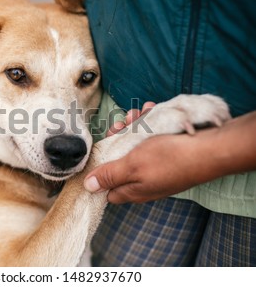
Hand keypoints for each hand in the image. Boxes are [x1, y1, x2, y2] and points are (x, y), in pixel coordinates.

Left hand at [84, 109, 255, 203]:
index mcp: (133, 189)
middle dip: (117, 139)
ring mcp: (156, 167)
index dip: (100, 170)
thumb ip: (110, 175)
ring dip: (134, 127)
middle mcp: (143, 180)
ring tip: (138, 113)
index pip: (107, 188)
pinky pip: (152, 139)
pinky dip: (150, 124)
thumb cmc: (170, 159)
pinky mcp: (167, 154)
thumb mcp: (132, 166)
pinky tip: (152, 111)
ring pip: (135, 145)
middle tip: (120, 124)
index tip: (99, 150)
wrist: (210, 149)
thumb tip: (89, 186)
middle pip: (120, 161)